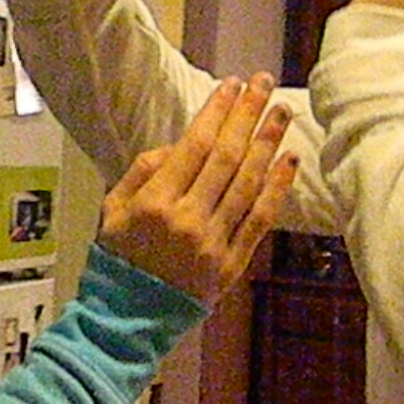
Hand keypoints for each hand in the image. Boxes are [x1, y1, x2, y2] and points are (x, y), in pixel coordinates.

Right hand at [97, 77, 297, 307]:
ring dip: (268, 143)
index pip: (194, 145)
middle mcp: (187, 220)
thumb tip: (178, 145)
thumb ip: (142, 171)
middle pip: (226, 156)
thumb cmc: (119, 260)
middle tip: (264, 83)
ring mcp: (213, 243)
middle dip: (248, 115)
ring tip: (282, 112)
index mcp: (154, 203)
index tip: (232, 85)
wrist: (128, 320)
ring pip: (248, 183)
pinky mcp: (232, 264)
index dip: (217, 111)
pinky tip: (290, 161)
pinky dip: (278, 189)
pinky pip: (260, 220)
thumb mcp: (113, 210)